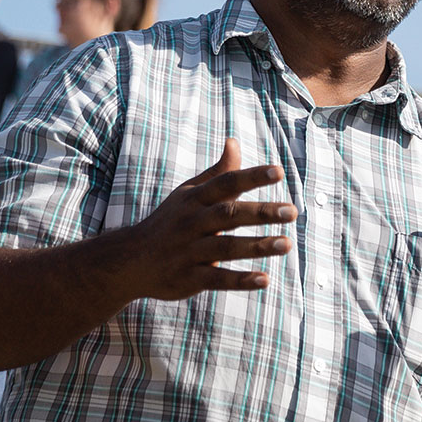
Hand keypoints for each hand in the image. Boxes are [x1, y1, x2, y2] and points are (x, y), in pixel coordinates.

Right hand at [122, 139, 295, 300]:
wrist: (129, 261)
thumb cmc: (169, 222)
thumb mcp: (189, 194)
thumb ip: (217, 172)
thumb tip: (234, 141)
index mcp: (194, 200)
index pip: (226, 183)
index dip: (251, 176)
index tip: (279, 171)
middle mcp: (191, 223)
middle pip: (229, 214)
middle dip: (261, 212)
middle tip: (292, 211)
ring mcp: (189, 251)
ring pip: (226, 247)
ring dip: (257, 246)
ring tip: (287, 244)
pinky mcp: (188, 278)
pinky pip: (218, 279)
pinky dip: (241, 280)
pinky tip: (265, 280)